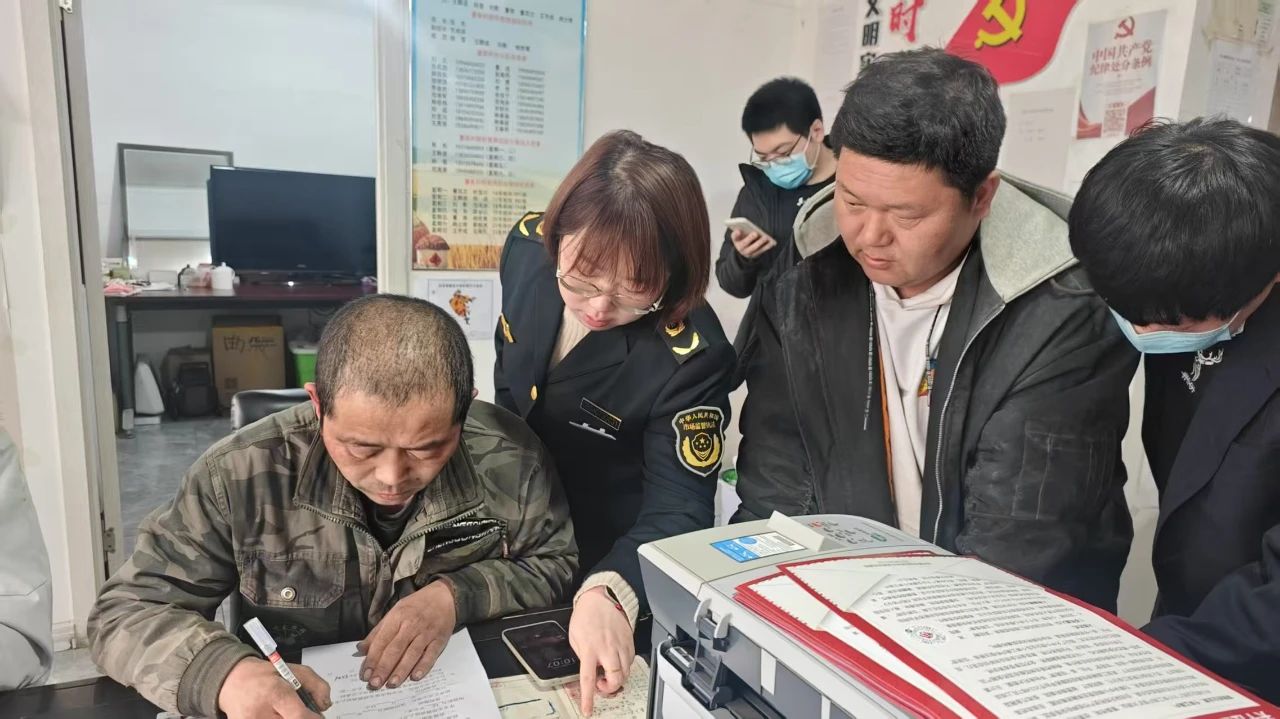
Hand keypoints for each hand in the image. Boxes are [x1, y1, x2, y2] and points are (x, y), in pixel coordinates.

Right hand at [217, 657, 330, 718]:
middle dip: (301, 718)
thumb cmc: (264, 675)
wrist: (232, 681)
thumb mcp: (294, 671)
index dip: (313, 718)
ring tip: (284, 711)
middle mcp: (261, 712)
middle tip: (301, 712)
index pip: (299, 716)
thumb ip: (316, 685)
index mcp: (275, 693)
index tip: (317, 715)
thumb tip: (325, 705)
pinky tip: (276, 714)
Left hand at [357, 580, 456, 689]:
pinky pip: (431, 654)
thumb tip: (361, 649)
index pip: (382, 641)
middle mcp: (411, 625)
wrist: (444, 596)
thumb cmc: (415, 605)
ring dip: (402, 670)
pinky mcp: (440, 639)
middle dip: (384, 667)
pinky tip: (415, 677)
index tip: (365, 675)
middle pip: (395, 649)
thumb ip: (378, 631)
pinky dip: (423, 666)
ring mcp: (426, 632)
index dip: (373, 658)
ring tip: (392, 684)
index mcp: (397, 617)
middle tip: (375, 684)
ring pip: (412, 653)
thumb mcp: (394, 612)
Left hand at [568, 587, 634, 715]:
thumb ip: (582, 655)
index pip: (589, 678)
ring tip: (607, 672)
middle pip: (615, 679)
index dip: (588, 697)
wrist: (602, 598)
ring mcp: (620, 646)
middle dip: (609, 688)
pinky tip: (616, 661)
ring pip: (625, 673)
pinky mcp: (629, 642)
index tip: (587, 710)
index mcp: (590, 649)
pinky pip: (630, 662)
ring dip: (617, 678)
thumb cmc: (586, 615)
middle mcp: (607, 649)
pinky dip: (624, 667)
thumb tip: (589, 669)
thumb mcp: (574, 637)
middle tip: (601, 684)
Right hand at [730, 229, 775, 258]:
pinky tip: (771, 242)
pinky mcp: (756, 255)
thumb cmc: (743, 238)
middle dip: (750, 238)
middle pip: (745, 244)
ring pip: (754, 249)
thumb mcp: (739, 234)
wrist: (745, 250)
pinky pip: (762, 251)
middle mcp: (741, 249)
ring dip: (760, 243)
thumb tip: (740, 230)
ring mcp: (748, 253)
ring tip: (765, 237)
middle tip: (755, 233)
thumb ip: (739, 231)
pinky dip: (767, 246)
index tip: (738, 230)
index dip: (736, 234)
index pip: (734, 237)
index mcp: (736, 241)